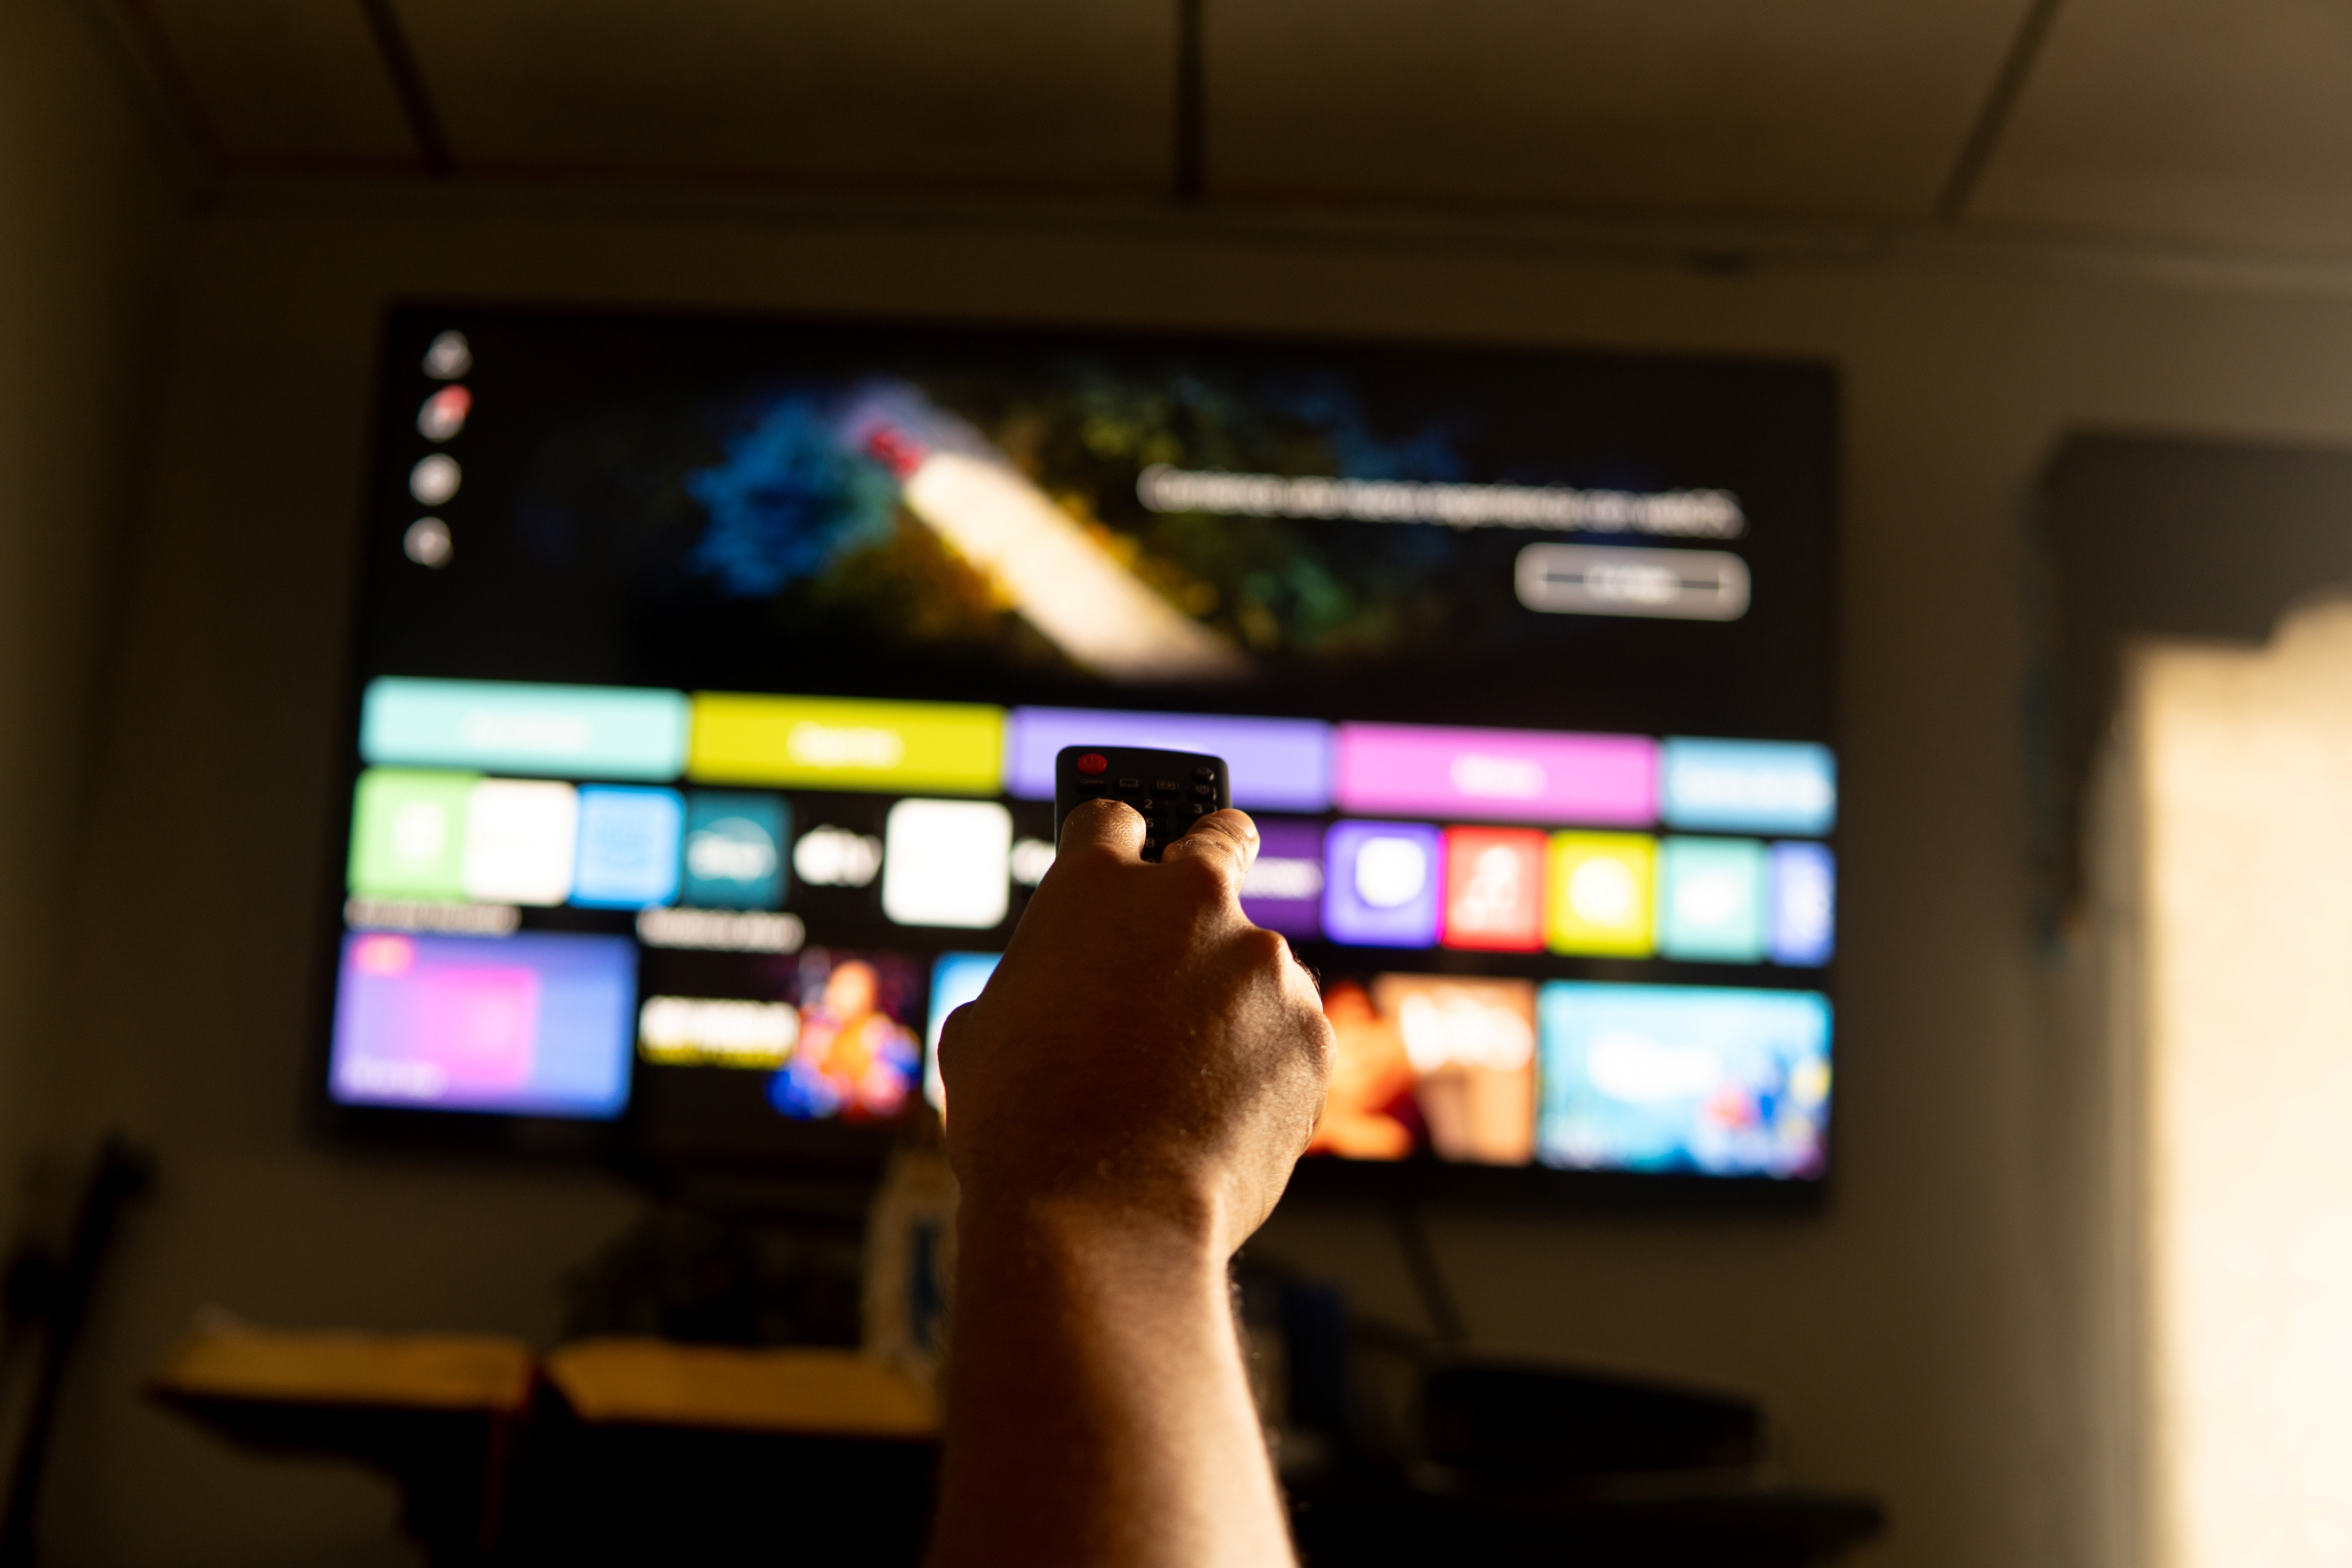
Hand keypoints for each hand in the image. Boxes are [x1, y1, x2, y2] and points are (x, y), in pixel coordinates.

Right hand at [937, 801, 1334, 1254]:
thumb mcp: (982, 1032)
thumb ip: (1035, 983)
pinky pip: (1290, 1032)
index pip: (1113, 820)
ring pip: (1256, 961)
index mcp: (1093, 886)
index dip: (1113, 841)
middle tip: (1205, 883)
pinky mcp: (1312, 1030)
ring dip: (1232, 998)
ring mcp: (1261, 963)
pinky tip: (1223, 1115)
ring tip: (1188, 1081)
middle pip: (1219, 840)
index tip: (1122, 856)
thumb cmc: (1023, 1129)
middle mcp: (1188, 902)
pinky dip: (1266, 1061)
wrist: (1102, 1216)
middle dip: (1211, 854)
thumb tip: (1055, 995)